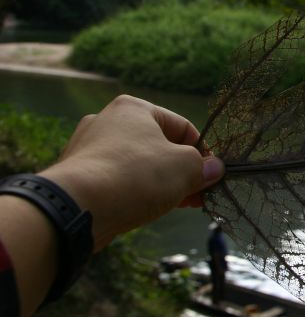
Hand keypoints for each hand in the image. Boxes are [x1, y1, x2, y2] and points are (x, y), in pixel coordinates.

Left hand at [39, 95, 223, 249]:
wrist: (77, 206)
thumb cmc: (137, 176)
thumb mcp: (184, 169)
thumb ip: (203, 167)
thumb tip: (215, 169)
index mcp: (134, 108)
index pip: (182, 127)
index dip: (203, 152)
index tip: (211, 176)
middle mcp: (107, 120)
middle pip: (159, 146)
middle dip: (181, 171)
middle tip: (198, 194)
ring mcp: (88, 147)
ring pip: (138, 164)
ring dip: (161, 183)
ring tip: (176, 204)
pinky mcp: (77, 174)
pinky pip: (117, 179)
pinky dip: (135, 191)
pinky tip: (147, 208)